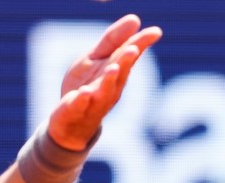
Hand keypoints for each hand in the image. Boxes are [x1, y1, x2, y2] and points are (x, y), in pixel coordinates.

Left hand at [48, 14, 161, 150]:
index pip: (130, 56)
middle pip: (120, 74)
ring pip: (104, 91)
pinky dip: (82, 100)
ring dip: (109, 80)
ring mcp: (94, 101)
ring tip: (113, 67)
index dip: (141, 43)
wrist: (69, 122)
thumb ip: (113, 40)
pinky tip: (83, 93)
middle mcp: (110, 88)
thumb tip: (135, 19)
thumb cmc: (87, 86)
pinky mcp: (75, 110)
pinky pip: (79, 106)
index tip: (155, 32)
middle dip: (126, 62)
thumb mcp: (96, 58)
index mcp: (117, 72)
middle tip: (133, 48)